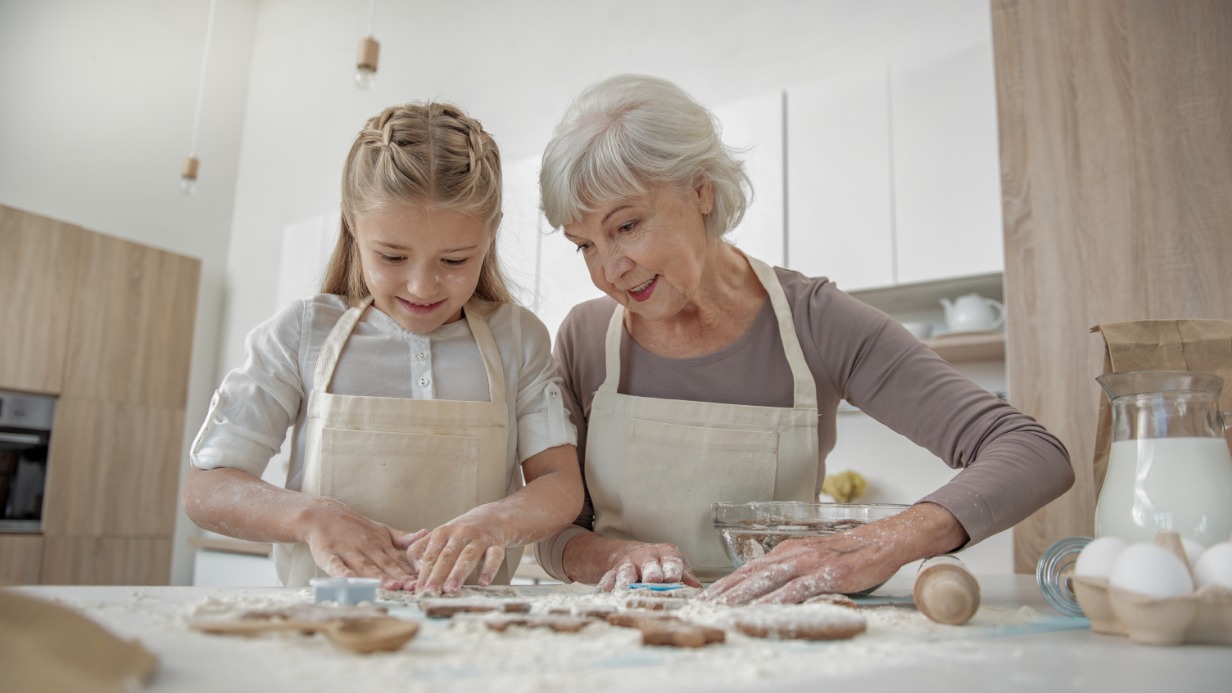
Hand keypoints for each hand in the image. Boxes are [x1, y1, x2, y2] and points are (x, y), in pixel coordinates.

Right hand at [300, 498, 421, 590]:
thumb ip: (403, 538)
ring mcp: (348, 550)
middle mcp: (367, 547)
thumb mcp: (383, 530)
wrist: (324, 514)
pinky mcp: (328, 554)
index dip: (409, 573)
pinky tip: (348, 578)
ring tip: (389, 585)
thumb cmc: (356, 528)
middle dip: (398, 577)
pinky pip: (334, 564)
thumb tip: (426, 534)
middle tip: (410, 587)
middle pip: (384, 565)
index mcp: (381, 544)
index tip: (422, 582)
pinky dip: (341, 572)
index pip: (398, 562)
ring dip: (376, 576)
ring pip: (364, 566)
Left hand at [406, 519, 505, 595]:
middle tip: (431, 592)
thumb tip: (416, 570)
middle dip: (438, 575)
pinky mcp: (496, 544)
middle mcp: (461, 533)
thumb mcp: (439, 536)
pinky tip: (484, 582)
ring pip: (468, 556)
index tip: (419, 590)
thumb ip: (422, 550)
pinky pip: (494, 557)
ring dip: (458, 573)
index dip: (424, 573)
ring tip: (451, 590)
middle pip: (447, 556)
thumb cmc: (460, 533)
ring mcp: (479, 538)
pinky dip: (489, 569)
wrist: (492, 517)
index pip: (430, 554)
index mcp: (443, 532)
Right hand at [596, 542, 702, 591]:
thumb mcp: (676, 565)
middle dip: (651, 572)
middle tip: (652, 581)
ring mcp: (629, 563)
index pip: (671, 560)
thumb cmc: (661, 563)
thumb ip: (686, 575)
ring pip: (626, 570)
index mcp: (666, 553)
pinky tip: (604, 592)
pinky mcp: (614, 571)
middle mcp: (646, 556)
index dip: (672, 569)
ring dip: (626, 580)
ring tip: (625, 588)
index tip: (674, 578)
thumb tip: (696, 587)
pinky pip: (608, 578)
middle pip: (649, 564)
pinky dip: (606, 585)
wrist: (634, 554)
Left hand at [699, 503, 967, 604]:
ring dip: (741, 597)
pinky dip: (777, 601)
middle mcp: (792, 555)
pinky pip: (798, 590)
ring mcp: (809, 563)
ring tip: (720, 611)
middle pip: (749, 576)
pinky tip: (763, 611)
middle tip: (699, 608)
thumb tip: (766, 589)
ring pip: (767, 581)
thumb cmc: (848, 554)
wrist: (883, 541)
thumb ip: (790, 572)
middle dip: (722, 593)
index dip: (723, 585)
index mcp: (786, 552)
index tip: (702, 599)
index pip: (747, 570)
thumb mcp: (811, 559)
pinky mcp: (827, 574)